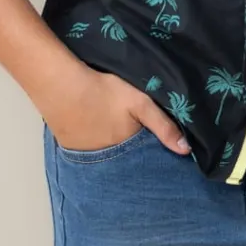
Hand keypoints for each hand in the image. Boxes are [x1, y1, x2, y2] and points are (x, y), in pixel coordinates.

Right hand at [43, 69, 190, 154]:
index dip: (154, 156)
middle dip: (135, 156)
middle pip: (126, 162)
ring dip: (115, 151)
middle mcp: (106, 161)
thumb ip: (164, 126)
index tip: (163, 151)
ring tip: (118, 134)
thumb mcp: (140, 103)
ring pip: (108, 157)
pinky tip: (98, 131)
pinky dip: (97, 145)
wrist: (58, 84)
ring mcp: (85, 156)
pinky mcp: (70, 148)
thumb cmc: (102, 91)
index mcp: (126, 152)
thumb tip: (186, 151)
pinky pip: (90, 152)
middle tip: (139, 140)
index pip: (145, 161)